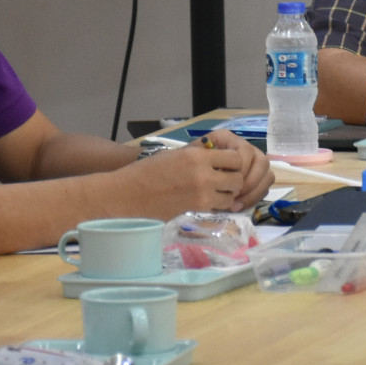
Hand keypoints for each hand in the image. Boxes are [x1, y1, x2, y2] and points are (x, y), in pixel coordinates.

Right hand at [131, 130, 272, 212]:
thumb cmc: (146, 172)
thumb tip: (215, 156)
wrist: (128, 195)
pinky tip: (205, 201)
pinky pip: (218, 207)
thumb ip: (198, 156)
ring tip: (215, 192)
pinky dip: (216, 205)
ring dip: (227, 194)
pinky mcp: (196, 209)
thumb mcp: (175, 155)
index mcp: (197, 156)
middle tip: (223, 180)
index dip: (233, 162)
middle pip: (237, 178)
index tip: (226, 164)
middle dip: (234, 179)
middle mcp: (204, 174)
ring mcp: (202, 194)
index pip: (235, 158)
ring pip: (231, 195)